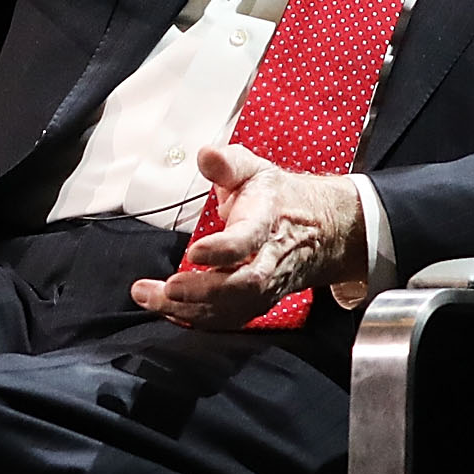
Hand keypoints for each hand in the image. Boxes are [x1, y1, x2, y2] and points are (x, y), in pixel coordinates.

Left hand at [129, 145, 366, 328]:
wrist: (324, 230)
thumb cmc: (279, 199)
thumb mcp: (256, 169)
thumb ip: (228, 163)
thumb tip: (205, 154)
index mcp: (267, 220)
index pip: (248, 239)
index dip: (224, 249)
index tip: (195, 251)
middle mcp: (270, 258)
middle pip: (243, 284)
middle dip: (203, 290)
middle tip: (166, 288)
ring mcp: (266, 285)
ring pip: (233, 306)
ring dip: (190, 308)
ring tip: (150, 298)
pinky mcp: (258, 301)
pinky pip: (230, 318)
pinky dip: (199, 319)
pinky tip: (168, 310)